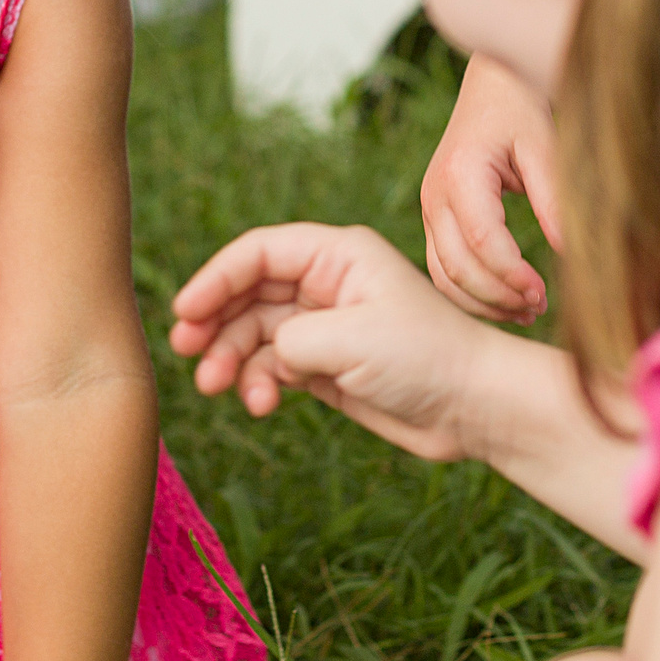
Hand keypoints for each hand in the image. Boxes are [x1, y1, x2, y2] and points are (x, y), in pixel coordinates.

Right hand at [170, 222, 502, 461]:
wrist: (473, 408)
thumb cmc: (426, 357)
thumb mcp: (352, 338)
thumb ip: (290, 337)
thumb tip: (262, 353)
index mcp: (339, 255)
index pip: (260, 253)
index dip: (217, 278)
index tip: (186, 312)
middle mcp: (327, 284)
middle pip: (248, 293)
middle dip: (215, 322)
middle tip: (186, 352)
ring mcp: (324, 326)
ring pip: (255, 334)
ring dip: (230, 359)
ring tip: (216, 387)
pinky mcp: (325, 366)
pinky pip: (272, 367)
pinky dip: (258, 384)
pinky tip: (262, 404)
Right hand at [422, 55, 562, 322]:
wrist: (493, 85)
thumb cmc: (521, 109)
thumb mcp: (544, 146)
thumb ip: (553, 199)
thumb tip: (571, 254)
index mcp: (461, 174)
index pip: (482, 240)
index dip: (511, 275)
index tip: (544, 294)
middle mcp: (435, 194)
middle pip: (457, 267)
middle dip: (499, 296)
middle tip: (540, 308)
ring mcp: (429, 208)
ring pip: (444, 275)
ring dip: (482, 302)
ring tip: (526, 311)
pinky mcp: (435, 218)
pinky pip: (443, 267)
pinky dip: (470, 292)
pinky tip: (506, 300)